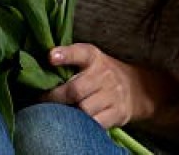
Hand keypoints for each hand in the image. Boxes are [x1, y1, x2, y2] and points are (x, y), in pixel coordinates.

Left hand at [44, 44, 173, 129]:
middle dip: (55, 98)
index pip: (79, 53)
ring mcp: (112, 95)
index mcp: (92, 56)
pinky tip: (74, 123)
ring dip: (68, 113)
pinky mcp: (118, 113)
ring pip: (84, 110)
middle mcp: (103, 74)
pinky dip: (83, 125)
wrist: (136, 87)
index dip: (64, 54)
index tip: (50, 57)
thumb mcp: (89, 58)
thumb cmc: (101, 72)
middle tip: (42, 101)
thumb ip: (69, 60)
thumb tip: (42, 64)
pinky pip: (96, 124)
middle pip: (75, 89)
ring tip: (56, 113)